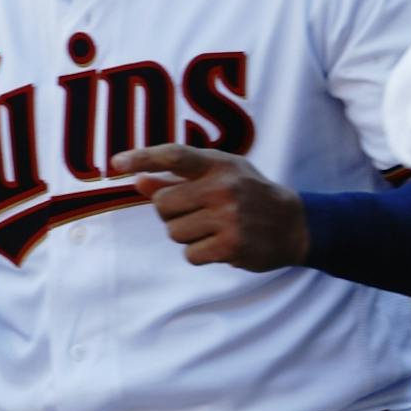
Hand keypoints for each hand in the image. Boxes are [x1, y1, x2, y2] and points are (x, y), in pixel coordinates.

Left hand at [111, 144, 307, 270]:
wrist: (294, 224)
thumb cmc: (248, 194)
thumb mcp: (219, 175)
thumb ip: (178, 178)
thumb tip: (138, 182)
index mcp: (218, 164)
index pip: (173, 156)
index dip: (143, 157)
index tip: (116, 164)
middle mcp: (222, 188)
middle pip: (163, 204)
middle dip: (172, 212)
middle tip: (197, 212)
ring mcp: (228, 217)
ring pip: (174, 232)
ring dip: (186, 235)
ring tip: (213, 228)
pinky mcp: (232, 246)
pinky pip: (190, 254)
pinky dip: (199, 253)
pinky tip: (219, 244)